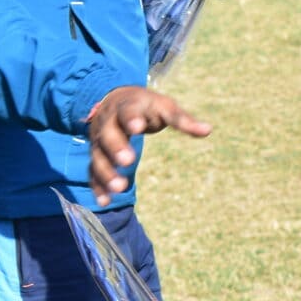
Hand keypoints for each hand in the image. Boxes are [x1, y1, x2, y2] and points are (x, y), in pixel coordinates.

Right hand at [85, 85, 209, 204]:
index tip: (137, 127)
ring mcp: (99, 140)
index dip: (131, 119)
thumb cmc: (146, 106)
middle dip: (116, 147)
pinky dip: (98, 185)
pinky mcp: (97, 154)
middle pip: (108, 135)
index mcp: (127, 106)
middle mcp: (108, 122)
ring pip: (98, 155)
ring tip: (120, 187)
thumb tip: (208, 130)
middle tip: (128, 161)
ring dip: (106, 172)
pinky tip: (105, 201)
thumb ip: (182, 120)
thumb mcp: (164, 107)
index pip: (127, 111)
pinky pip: (93, 170)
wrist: (115, 98)